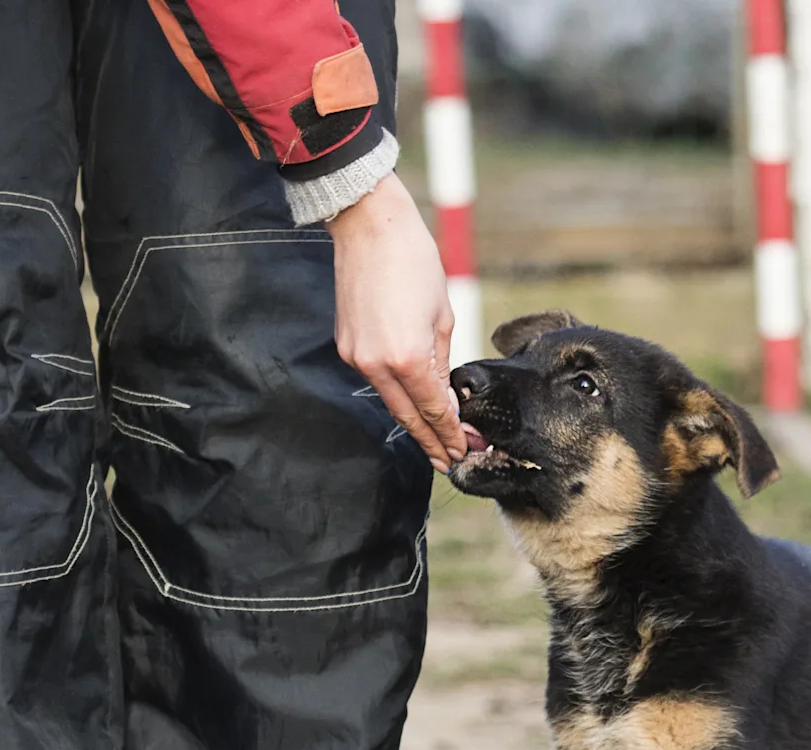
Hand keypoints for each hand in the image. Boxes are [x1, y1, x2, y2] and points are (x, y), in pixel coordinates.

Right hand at [327, 173, 464, 471]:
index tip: (464, 451)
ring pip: (389, 400)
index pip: (432, 410)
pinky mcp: (346, 346)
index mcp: (408, 357)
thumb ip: (442, 364)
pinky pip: (375, 379)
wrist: (370, 227)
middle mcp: (377, 364)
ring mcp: (356, 357)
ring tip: (434, 439)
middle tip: (451, 461)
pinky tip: (410, 403)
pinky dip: (395, 394)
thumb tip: (443, 398)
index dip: (450, 435)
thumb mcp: (442, 315)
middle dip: (431, 441)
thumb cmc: (414, 261)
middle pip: (407, 416)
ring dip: (412, 420)